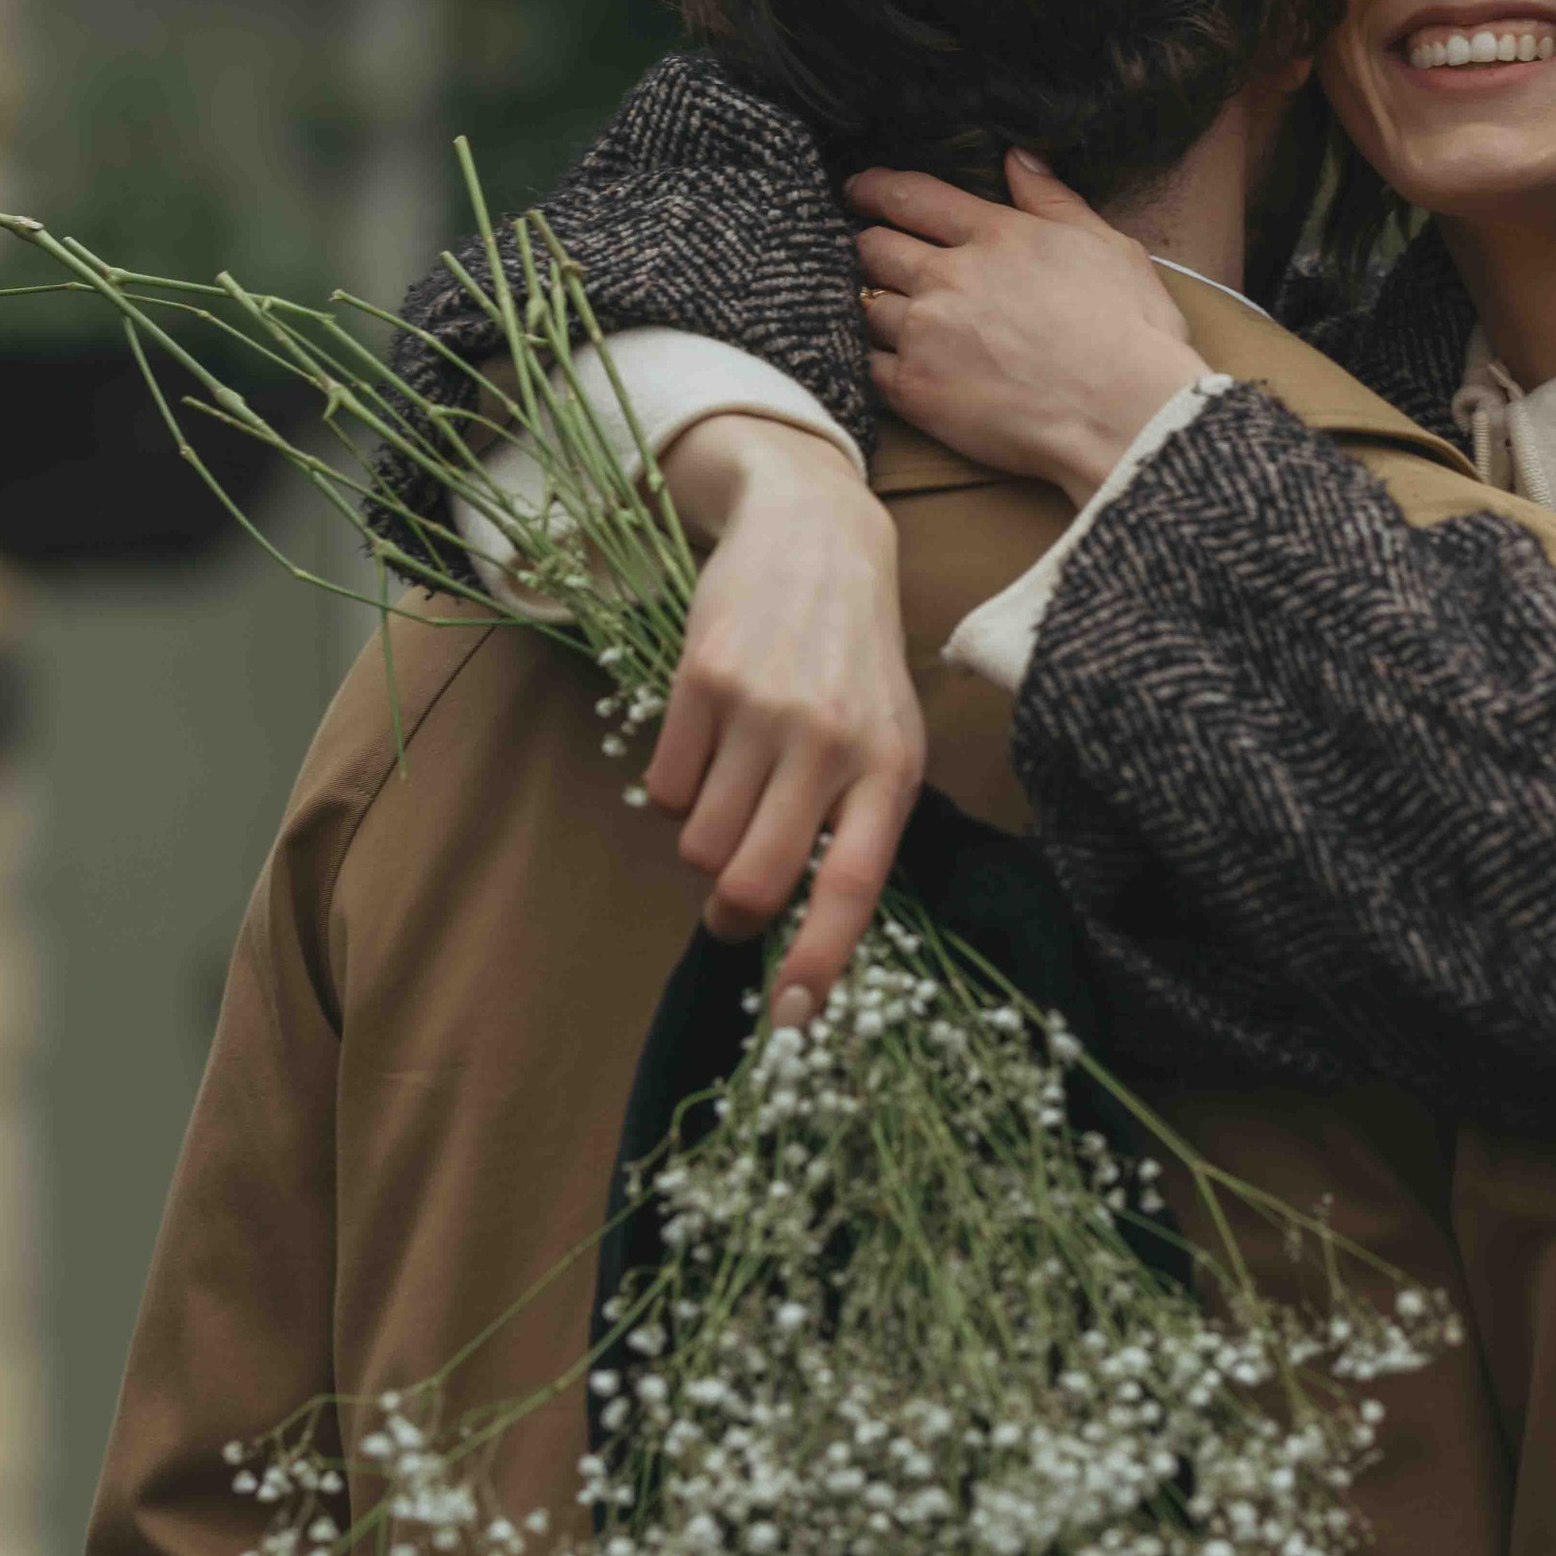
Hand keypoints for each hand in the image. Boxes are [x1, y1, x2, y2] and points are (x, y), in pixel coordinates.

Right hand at [645, 416, 925, 1016]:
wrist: (815, 536)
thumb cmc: (857, 658)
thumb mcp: (889, 736)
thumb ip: (859, 823)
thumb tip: (811, 927)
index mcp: (890, 770)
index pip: (852, 888)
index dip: (818, 962)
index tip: (790, 1019)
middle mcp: (830, 743)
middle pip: (753, 881)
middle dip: (732, 913)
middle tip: (730, 907)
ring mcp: (762, 710)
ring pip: (699, 842)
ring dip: (702, 844)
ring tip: (730, 797)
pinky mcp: (702, 680)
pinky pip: (664, 787)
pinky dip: (674, 790)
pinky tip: (707, 746)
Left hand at [851, 154, 1208, 503]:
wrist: (1124, 415)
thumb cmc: (1131, 334)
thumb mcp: (1109, 247)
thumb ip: (1055, 200)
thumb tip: (1018, 157)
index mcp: (995, 235)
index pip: (912, 196)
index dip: (875, 189)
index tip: (859, 190)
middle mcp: (949, 276)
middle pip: (874, 246)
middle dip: (869, 245)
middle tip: (869, 253)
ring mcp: (925, 333)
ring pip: (864, 304)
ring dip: (872, 304)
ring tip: (882, 311)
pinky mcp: (915, 390)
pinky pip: (867, 364)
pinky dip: (873, 359)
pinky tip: (887, 362)